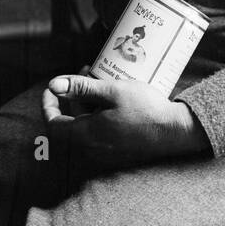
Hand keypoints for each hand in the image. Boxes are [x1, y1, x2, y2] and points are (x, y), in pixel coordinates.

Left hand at [41, 74, 209, 169]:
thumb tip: (53, 84)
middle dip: (72, 96)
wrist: (176, 131)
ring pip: (84, 127)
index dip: (48, 105)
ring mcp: (105, 152)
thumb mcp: (112, 92)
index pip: (53, 125)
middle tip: (84, 73)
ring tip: (100, 80)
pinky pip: (98, 133)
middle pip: (69, 123)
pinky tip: (111, 99)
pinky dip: (98, 115)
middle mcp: (92, 148)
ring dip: (86, 103)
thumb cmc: (146, 109)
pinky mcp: (117, 151)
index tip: (53, 88)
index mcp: (87, 135)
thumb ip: (81, 88)